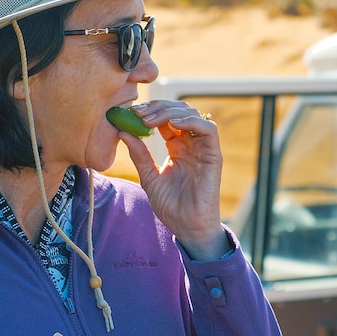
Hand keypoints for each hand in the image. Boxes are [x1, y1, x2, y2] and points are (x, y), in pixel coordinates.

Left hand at [121, 100, 229, 259]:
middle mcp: (191, 144)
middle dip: (158, 107)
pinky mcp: (214, 156)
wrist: (188, 228)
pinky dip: (192, 121)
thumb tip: (122, 131)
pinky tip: (174, 125)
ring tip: (150, 120)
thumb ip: (139, 155)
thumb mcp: (149, 177)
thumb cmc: (171, 207)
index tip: (131, 112)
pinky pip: (209, 130)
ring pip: (193, 115)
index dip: (150, 111)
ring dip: (171, 112)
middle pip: (178, 111)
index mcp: (176, 147)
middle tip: (138, 112)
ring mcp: (203, 148)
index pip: (165, 118)